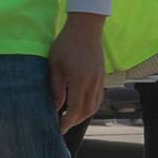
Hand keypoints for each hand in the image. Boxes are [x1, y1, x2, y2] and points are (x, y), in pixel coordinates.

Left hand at [47, 11, 107, 132]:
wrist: (86, 27)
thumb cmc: (66, 43)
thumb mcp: (55, 65)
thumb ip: (56, 87)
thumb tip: (55, 106)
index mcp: (80, 82)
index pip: (74, 110)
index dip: (67, 122)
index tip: (59, 130)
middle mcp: (92, 84)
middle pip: (86, 111)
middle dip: (75, 121)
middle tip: (63, 126)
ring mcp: (100, 80)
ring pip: (95, 105)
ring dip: (83, 114)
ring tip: (71, 118)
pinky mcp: (102, 75)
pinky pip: (99, 97)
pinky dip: (91, 105)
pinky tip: (82, 104)